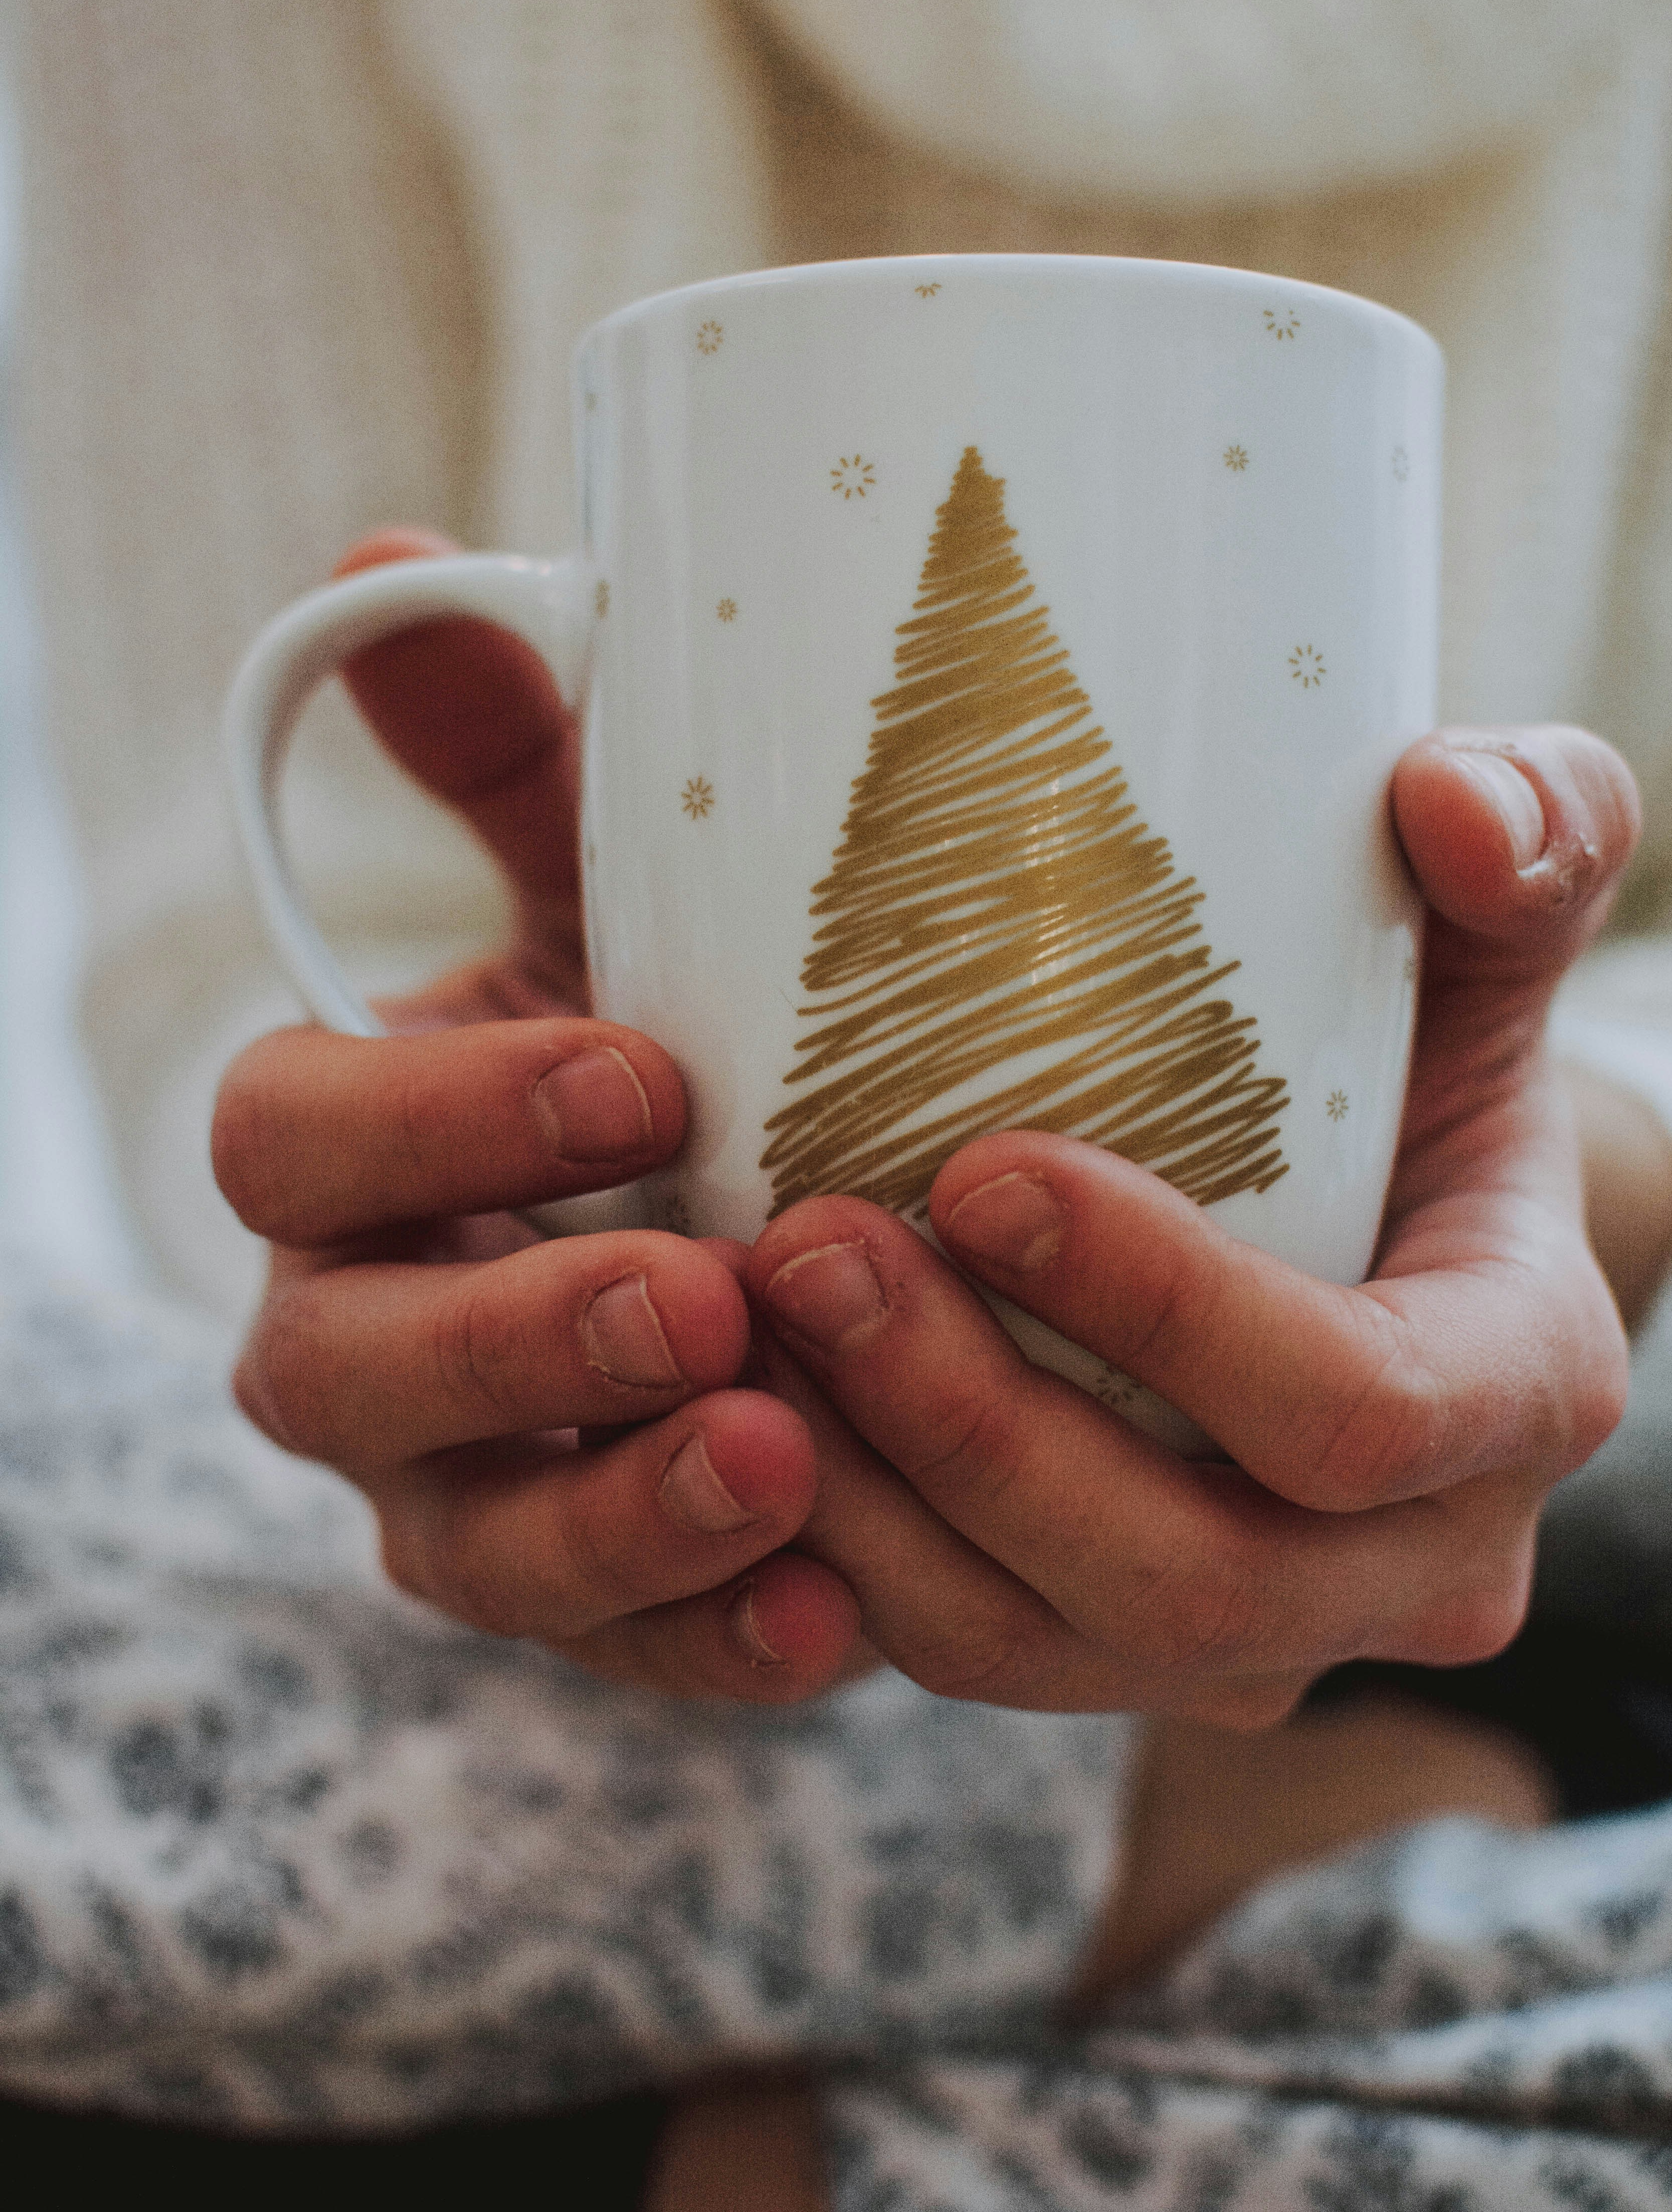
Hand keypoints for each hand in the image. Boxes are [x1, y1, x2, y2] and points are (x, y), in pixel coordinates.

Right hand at [214, 532, 861, 1702]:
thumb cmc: (680, 1033)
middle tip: (707, 1292)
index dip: (440, 1115)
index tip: (647, 1070)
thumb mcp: (618, 894)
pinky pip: (625, 1666)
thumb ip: (519, 754)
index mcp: (344, 1163)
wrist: (791, 1225)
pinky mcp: (596, 1617)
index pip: (293, 1140)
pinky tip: (839, 1626)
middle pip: (340, 1370)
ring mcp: (462, 1501)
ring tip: (786, 1465)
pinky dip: (722, 1650)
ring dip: (621, 1517)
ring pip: (475, 1551)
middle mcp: (361, 1343)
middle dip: (514, 1338)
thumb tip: (393, 545)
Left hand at [736, 724, 1640, 1728]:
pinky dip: (825, 1558)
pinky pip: (952, 1659)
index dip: (1167, 1311)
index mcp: (1524, 1399)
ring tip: (733, 1320)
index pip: (1357, 1412)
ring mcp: (1259, 1651)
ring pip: (1032, 1650)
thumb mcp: (1490, 933)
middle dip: (970, 1425)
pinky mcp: (1115, 1668)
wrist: (1377, 1228)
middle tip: (803, 1246)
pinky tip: (729, 1412)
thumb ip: (1534, 826)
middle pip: (1182, 1576)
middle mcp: (1409, 1574)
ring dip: (863, 1507)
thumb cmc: (1423, 1053)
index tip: (978, 1168)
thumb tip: (1457, 806)